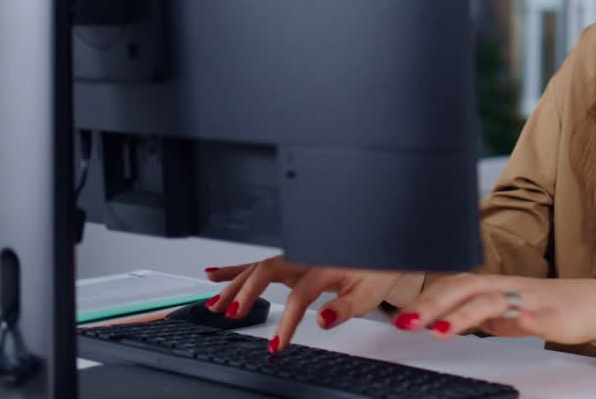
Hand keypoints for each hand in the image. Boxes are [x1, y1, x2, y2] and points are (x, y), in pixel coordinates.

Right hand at [205, 256, 423, 351]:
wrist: (381, 251)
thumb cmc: (376, 272)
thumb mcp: (370, 293)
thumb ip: (346, 307)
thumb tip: (323, 321)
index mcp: (327, 264)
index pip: (301, 294)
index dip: (288, 321)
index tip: (277, 344)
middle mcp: (308, 255)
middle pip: (270, 269)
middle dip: (246, 291)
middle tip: (231, 315)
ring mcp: (297, 255)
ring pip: (260, 266)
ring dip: (234, 284)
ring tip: (214, 305)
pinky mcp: (291, 259)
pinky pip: (261, 262)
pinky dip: (236, 269)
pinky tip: (214, 275)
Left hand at [394, 274, 595, 345]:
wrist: (594, 304)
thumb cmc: (548, 307)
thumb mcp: (505, 312)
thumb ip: (477, 314)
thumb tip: (444, 321)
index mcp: (495, 286)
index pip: (454, 286)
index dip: (427, 298)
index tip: (401, 316)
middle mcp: (508, 287)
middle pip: (465, 287)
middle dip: (434, 303)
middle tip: (408, 321)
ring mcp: (529, 298)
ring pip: (492, 299)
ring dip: (464, 313)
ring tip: (441, 329)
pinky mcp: (550, 313)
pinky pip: (533, 314)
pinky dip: (519, 318)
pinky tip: (507, 326)